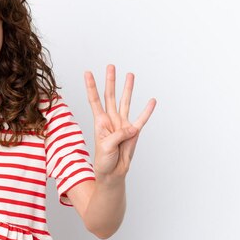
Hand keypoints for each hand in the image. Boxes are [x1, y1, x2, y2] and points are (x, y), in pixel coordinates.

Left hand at [84, 64, 155, 179]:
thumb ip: (119, 135)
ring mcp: (122, 124)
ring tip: (130, 75)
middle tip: (111, 66)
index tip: (87, 72)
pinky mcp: (133, 132)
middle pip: (110, 96)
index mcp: (100, 121)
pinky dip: (147, 110)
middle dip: (110, 81)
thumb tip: (133, 128)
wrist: (112, 172)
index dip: (91, 87)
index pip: (94, 100)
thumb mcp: (106, 147)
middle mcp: (110, 119)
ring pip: (125, 102)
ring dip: (128, 89)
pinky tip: (151, 100)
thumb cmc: (104, 160)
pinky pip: (141, 119)